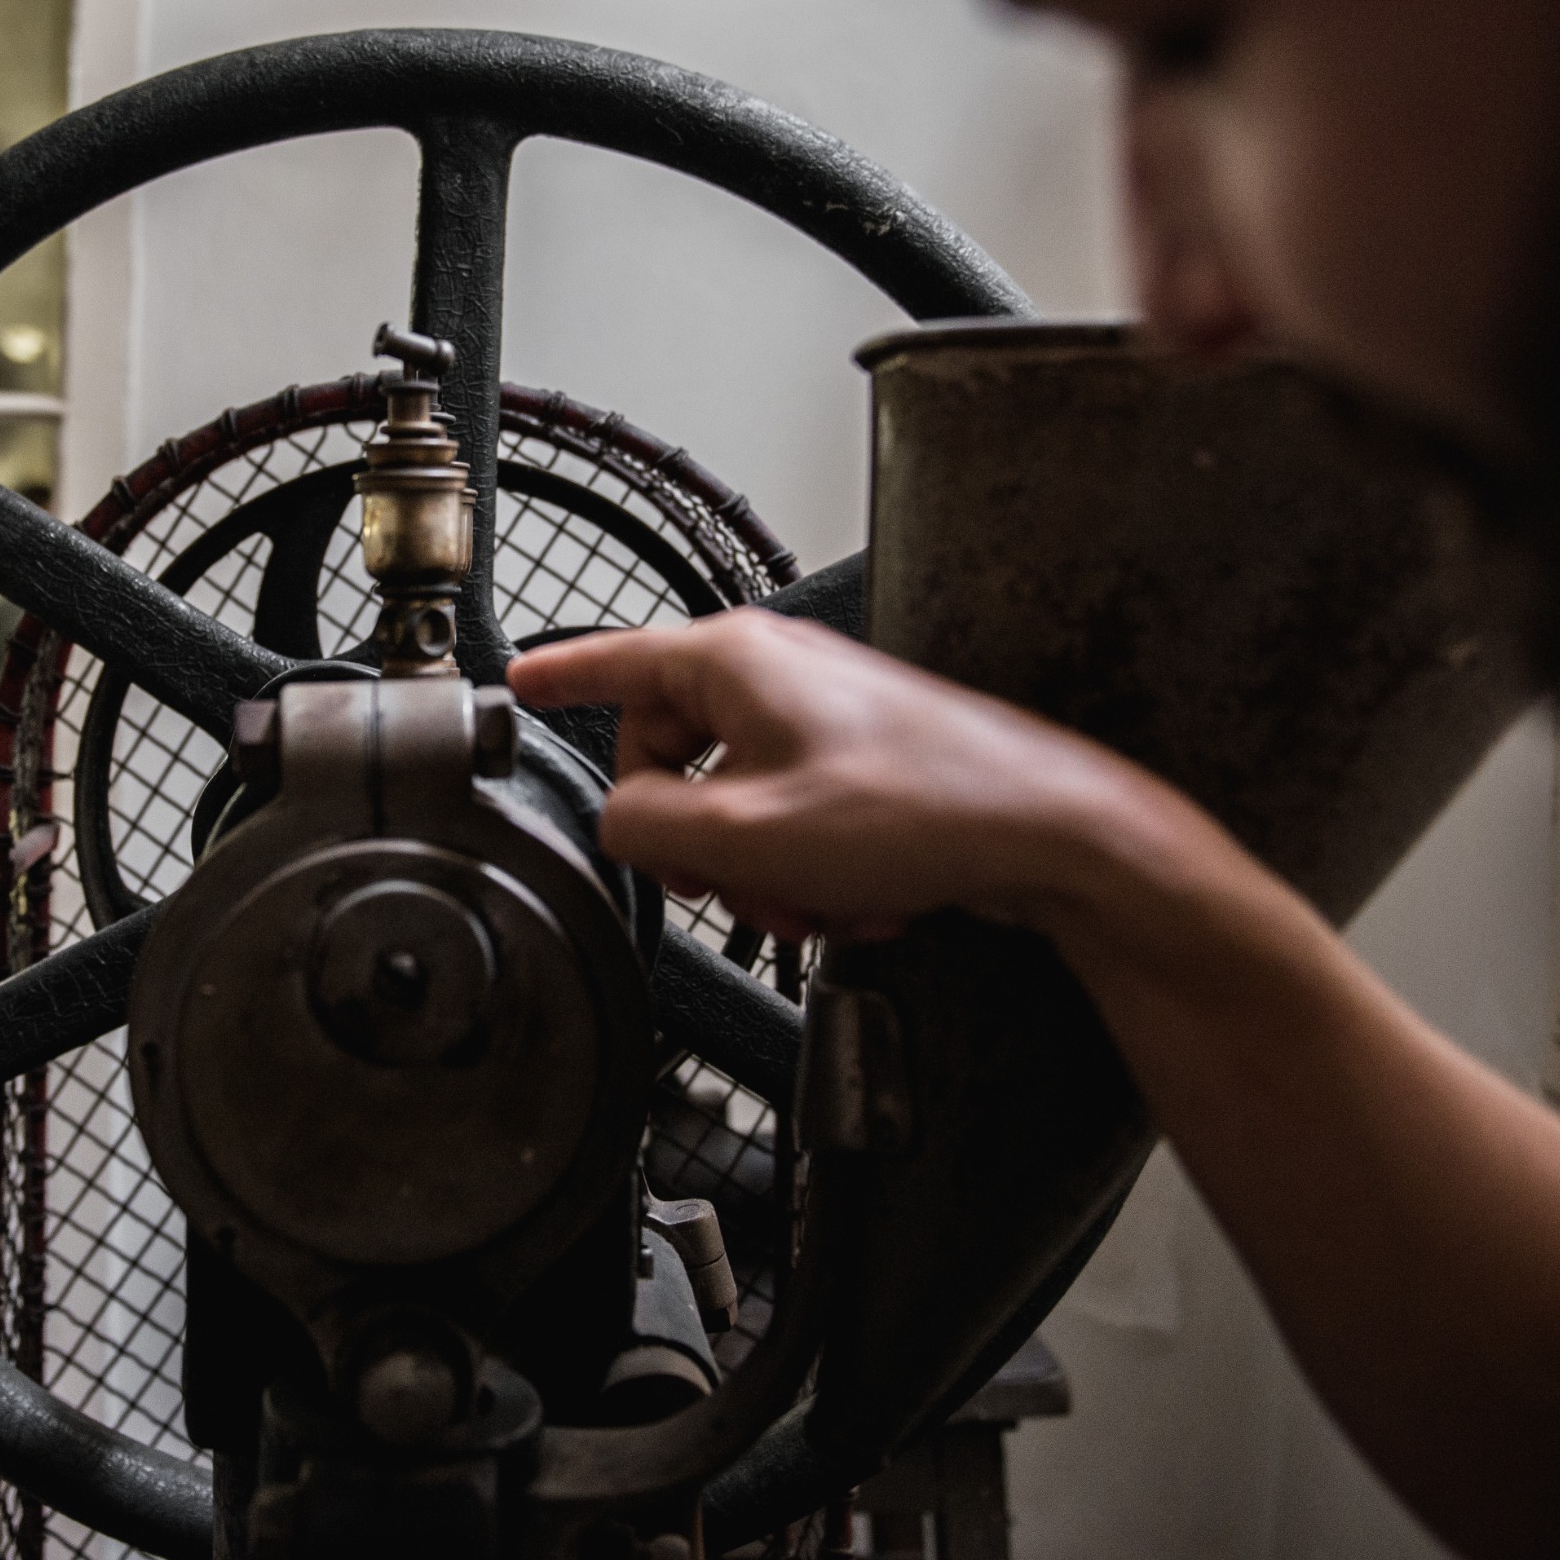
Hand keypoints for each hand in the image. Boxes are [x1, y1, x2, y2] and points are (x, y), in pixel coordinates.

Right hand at [508, 609, 1200, 947]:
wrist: (1044, 833)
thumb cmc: (923, 810)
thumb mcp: (741, 835)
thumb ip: (643, 826)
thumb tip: (622, 826)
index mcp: (733, 661)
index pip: (611, 660)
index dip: (556, 679)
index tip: (516, 684)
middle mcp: (776, 675)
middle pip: (669, 758)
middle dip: (694, 840)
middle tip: (725, 880)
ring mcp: (821, 717)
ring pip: (734, 805)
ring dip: (761, 871)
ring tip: (811, 899)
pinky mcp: (861, 763)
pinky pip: (792, 824)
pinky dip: (811, 870)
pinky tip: (854, 897)